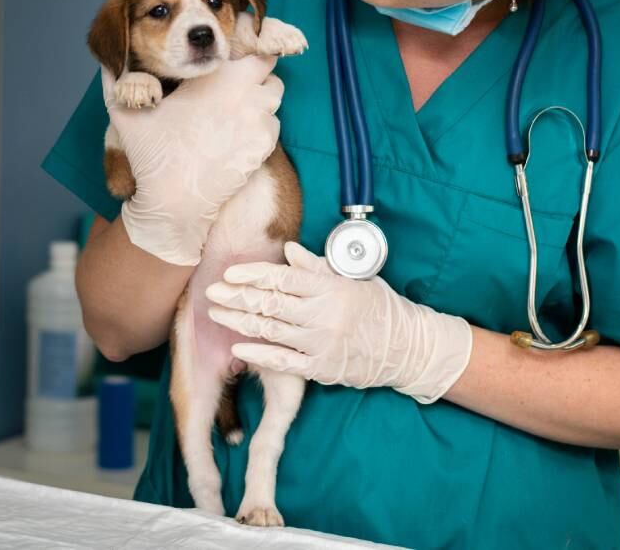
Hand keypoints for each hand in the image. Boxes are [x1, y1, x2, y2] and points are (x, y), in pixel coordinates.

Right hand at [101, 56, 282, 266]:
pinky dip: (260, 127)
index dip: (245, 54)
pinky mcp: (265, 147)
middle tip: (232, 88)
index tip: (231, 63)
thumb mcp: (125, 111)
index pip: (253, 49)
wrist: (175, 202)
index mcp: (218, 76)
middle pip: (269, 70)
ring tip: (233, 113)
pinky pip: (272, 126)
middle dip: (255, 74)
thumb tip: (107, 64)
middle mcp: (246, 94)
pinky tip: (236, 137)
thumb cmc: (151, 154)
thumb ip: (117, 81)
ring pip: (273, 98)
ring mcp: (260, 122)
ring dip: (259, 100)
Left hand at [204, 242, 472, 403]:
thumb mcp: (354, 279)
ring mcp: (321, 343)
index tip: (230, 273)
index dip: (252, 274)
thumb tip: (289, 250)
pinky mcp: (321, 368)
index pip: (282, 278)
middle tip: (212, 291)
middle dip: (236, 296)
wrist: (408, 348)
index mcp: (330, 288)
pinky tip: (238, 346)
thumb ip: (318, 267)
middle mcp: (323, 315)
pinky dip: (258, 353)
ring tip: (216, 313)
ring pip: (270, 330)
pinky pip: (282, 361)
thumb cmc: (380, 307)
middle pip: (269, 303)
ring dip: (239, 321)